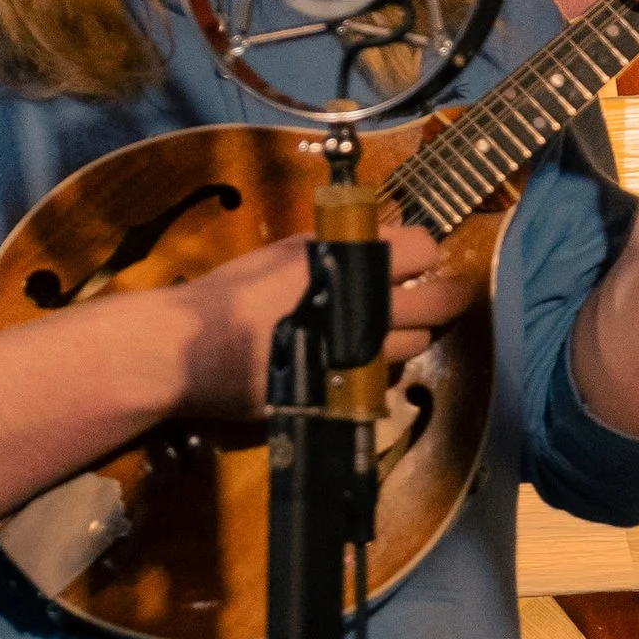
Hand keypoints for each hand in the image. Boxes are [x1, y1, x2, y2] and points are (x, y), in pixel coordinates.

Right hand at [161, 222, 471, 414]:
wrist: (191, 352)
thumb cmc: (232, 292)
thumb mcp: (284, 252)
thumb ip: (335, 247)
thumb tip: (376, 245)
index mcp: (351, 265)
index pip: (425, 249)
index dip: (424, 250)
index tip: (417, 256)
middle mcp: (368, 311)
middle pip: (440, 305)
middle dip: (447, 296)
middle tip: (444, 294)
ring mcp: (361, 357)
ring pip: (416, 346)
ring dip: (410, 334)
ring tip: (389, 328)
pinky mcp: (347, 393)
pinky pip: (383, 379)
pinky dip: (380, 367)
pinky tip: (360, 359)